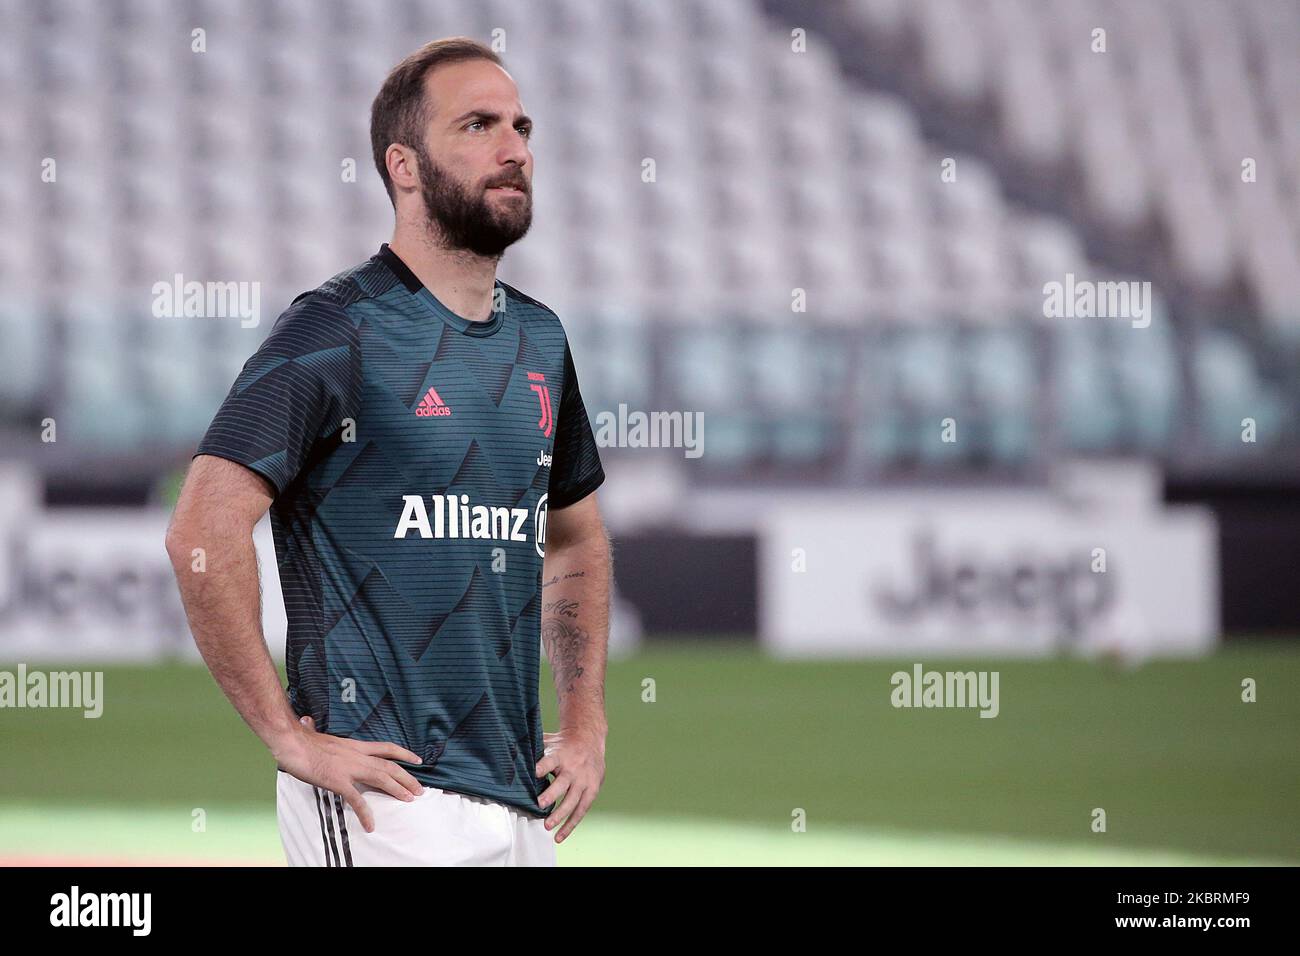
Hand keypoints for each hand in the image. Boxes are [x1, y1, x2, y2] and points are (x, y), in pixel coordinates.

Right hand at [274, 715, 424, 832]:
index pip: (386, 747)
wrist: (291, 742)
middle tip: (420, 789)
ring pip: (381, 778)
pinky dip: (365, 813)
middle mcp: (357, 755)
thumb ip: (322, 735)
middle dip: (407, 777)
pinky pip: (356, 799)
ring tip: (409, 800)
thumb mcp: (319, 735)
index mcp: (354, 745)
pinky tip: (370, 824)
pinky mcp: (338, 781)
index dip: (404, 753)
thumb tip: (309, 723)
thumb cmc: (301, 740)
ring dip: (397, 790)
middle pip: (389, 765)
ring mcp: (349, 768)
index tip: (417, 759)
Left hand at [534, 727, 604, 842]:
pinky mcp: (592, 791)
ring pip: (573, 800)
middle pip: (563, 783)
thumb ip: (531, 749)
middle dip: (551, 794)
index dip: (543, 766)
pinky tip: (559, 836)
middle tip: (540, 804)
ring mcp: (584, 781)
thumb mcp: (548, 741)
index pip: (551, 760)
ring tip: (547, 826)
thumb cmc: (562, 745)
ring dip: (560, 814)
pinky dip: (570, 824)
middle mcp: (573, 769)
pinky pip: (581, 810)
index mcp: (560, 755)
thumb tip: (505, 752)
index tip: (534, 772)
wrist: (589, 739)